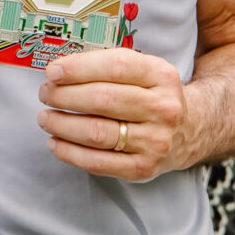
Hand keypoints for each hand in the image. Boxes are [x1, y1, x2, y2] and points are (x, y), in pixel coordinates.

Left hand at [36, 47, 187, 180]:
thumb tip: (58, 72)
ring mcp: (155, 141)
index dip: (79, 68)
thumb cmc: (151, 95)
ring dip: (62, 124)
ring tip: (46, 118)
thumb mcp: (144, 70)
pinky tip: (55, 142)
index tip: (53, 71)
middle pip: (103, 100)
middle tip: (45, 94)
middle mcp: (163, 108)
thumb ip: (106, 65)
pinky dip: (70, 153)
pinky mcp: (143, 168)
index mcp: (162, 76)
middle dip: (65, 96)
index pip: (116, 67)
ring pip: (97, 133)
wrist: (189, 130)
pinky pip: (98, 162)